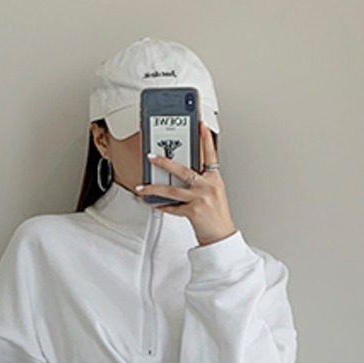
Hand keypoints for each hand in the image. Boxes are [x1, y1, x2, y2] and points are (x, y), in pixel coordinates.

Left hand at [137, 121, 236, 246]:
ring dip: (154, 188)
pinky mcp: (193, 212)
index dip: (206, 139)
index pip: (210, 155)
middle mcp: (208, 187)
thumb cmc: (216, 216)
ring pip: (172, 190)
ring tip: (142, 186)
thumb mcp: (214, 193)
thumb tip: (181, 174)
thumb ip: (201, 181)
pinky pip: (173, 208)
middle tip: (152, 156)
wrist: (221, 237)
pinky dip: (162, 206)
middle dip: (164, 163)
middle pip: (183, 170)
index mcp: (214, 179)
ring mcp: (200, 199)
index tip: (200, 125)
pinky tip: (153, 204)